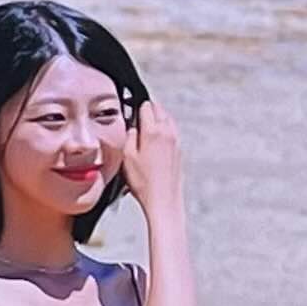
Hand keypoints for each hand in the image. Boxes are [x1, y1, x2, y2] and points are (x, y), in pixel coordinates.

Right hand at [124, 99, 183, 213]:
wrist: (163, 200)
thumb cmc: (144, 183)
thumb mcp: (127, 156)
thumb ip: (129, 136)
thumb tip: (132, 127)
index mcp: (153, 131)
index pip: (146, 106)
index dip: (137, 105)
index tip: (132, 108)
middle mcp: (168, 133)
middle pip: (160, 110)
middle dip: (150, 108)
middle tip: (140, 112)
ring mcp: (176, 142)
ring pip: (168, 120)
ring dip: (159, 118)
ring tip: (148, 123)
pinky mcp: (179, 152)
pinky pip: (173, 133)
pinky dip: (165, 130)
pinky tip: (156, 139)